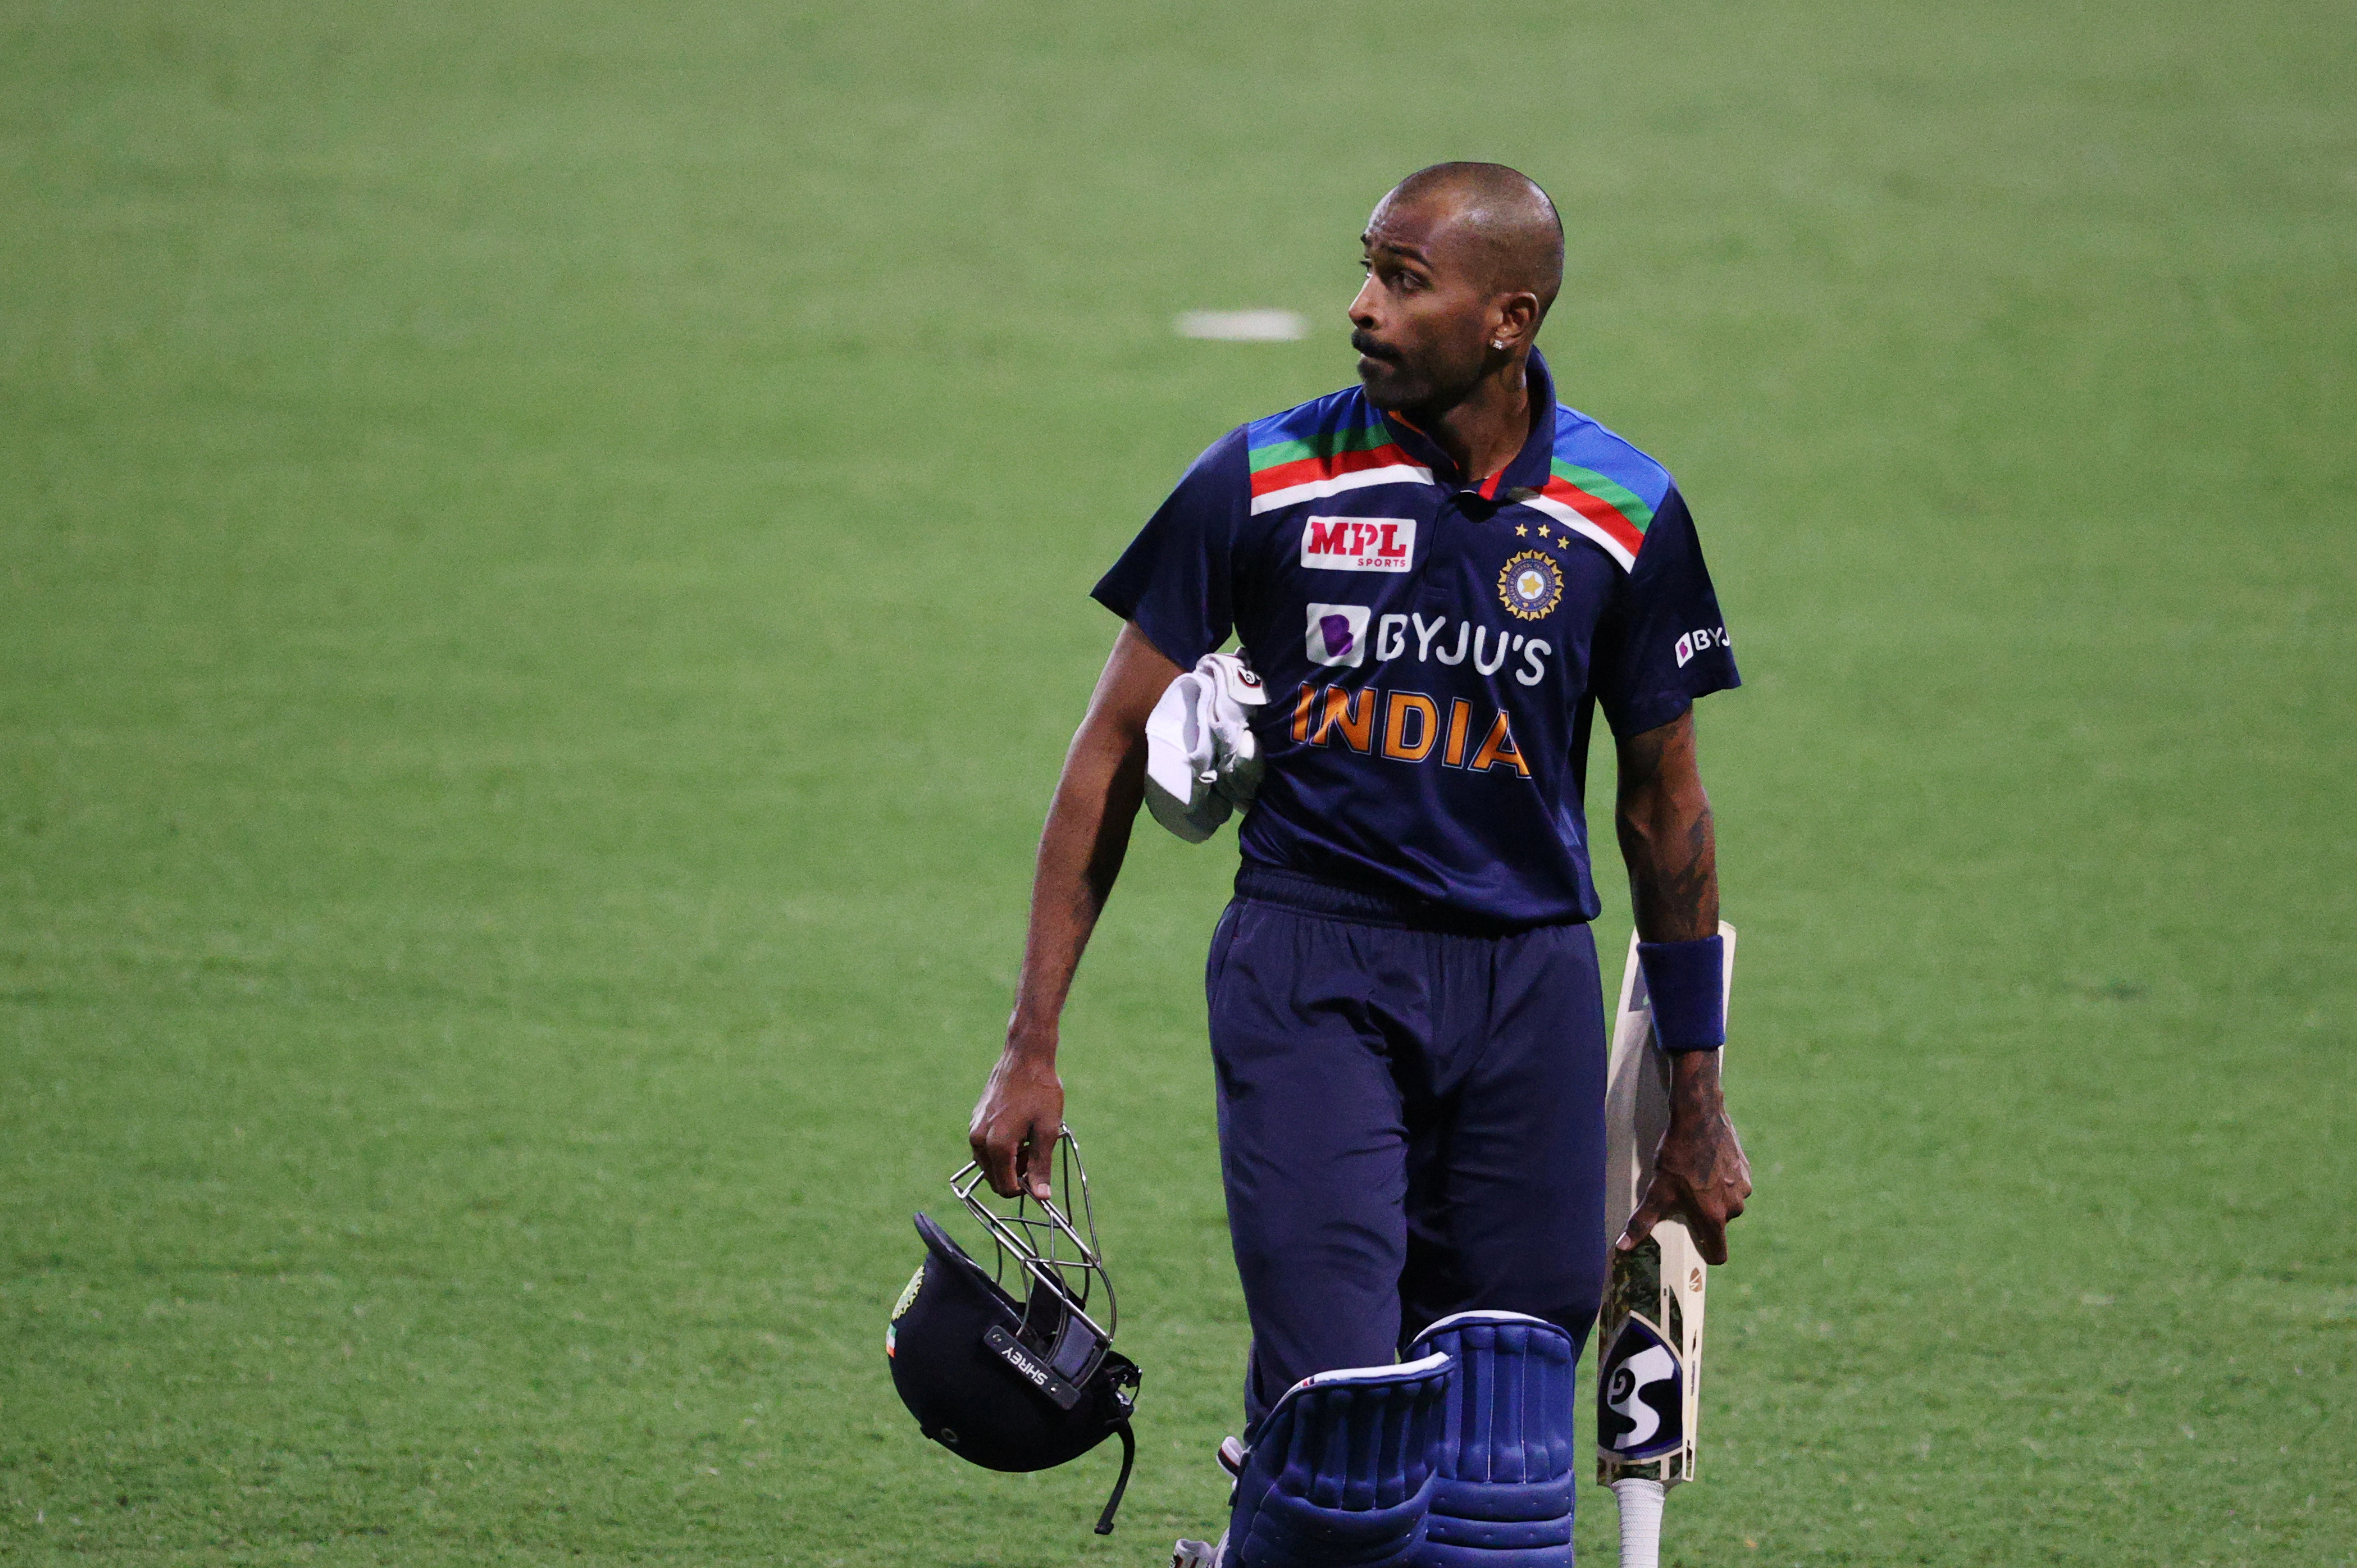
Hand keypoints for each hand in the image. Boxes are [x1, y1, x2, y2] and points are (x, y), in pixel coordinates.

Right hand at [968, 1039, 1064, 1200]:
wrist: (1025, 1057)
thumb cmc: (1040, 1092)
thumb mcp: (1047, 1131)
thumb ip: (1041, 1166)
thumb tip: (1042, 1197)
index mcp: (996, 1145)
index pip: (1005, 1187)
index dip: (1024, 1189)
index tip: (1039, 1176)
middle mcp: (979, 1140)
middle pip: (994, 1178)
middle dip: (1015, 1175)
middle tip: (1035, 1154)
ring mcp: (974, 1128)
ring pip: (989, 1163)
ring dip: (1008, 1162)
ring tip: (1028, 1140)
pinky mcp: (975, 1119)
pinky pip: (985, 1147)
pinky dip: (1001, 1148)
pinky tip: (1018, 1129)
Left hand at [1617, 1050, 1750, 1264]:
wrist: (1699, 1117)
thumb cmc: (1678, 1155)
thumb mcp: (1658, 1189)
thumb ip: (1643, 1221)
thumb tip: (1623, 1246)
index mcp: (1714, 1217)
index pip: (1719, 1254)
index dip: (1707, 1254)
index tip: (1695, 1245)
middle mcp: (1735, 1206)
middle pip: (1719, 1224)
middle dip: (1704, 1215)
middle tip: (1686, 1198)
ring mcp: (1744, 1187)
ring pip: (1728, 1202)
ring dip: (1715, 1195)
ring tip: (1695, 1177)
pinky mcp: (1747, 1169)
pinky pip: (1736, 1183)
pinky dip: (1723, 1178)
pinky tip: (1707, 1163)